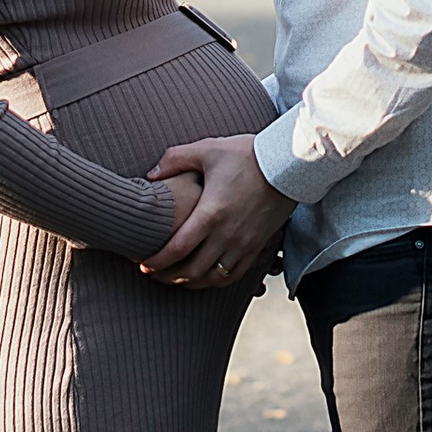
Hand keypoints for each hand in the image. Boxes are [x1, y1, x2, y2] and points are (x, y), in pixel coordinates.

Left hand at [142, 134, 292, 288]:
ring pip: (213, 278)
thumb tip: (150, 175)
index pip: (177, 249)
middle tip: (153, 273)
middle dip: (168, 276)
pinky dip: (216, 281)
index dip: (156, 261)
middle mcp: (227, 235)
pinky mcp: (258, 246)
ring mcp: (244, 244)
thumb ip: (174, 160)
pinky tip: (206, 277)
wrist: (289, 164)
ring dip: (191, 282)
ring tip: (175, 278)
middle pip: (192, 270)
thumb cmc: (247, 154)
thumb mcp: (207, 149)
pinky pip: (235, 275)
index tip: (143, 264)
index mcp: (211, 213)